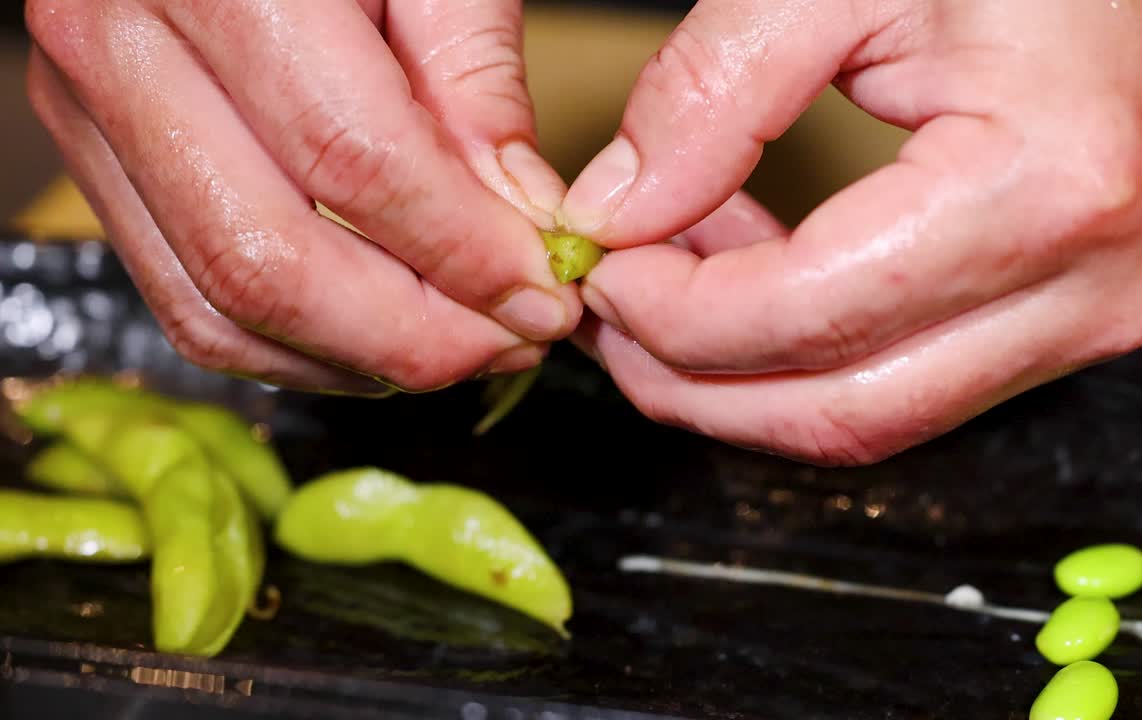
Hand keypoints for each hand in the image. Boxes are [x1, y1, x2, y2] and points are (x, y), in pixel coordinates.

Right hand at [25, 0, 579, 394]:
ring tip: (464, 349)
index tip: (548, 295)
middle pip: (268, 262)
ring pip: (218, 308)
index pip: (353, 161)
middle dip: (414, 335)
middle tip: (514, 342)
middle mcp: (118, 46)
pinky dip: (296, 349)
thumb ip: (475, 81)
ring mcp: (89, 114)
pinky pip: (188, 303)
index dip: (464, 253)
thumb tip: (524, 223)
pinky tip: (383, 340)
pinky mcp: (97, 162)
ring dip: (359, 359)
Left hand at [563, 1, 1141, 464]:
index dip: (674, 316)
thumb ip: (713, 93)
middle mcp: (1096, 284)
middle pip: (841, 412)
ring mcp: (1106, 313)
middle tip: (610, 318)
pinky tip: (760, 273)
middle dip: (695, 383)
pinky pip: (923, 373)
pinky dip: (821, 349)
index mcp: (1048, 187)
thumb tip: (614, 210)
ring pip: (880, 413)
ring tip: (674, 281)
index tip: (600, 268)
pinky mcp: (1091, 310)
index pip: (805, 320)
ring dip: (752, 373)